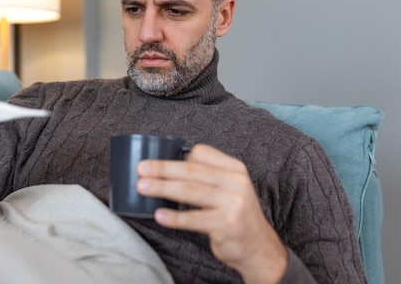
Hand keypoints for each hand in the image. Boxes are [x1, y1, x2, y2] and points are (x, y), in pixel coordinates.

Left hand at [136, 144, 287, 283]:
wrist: (258, 247)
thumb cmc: (235, 215)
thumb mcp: (230, 188)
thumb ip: (207, 177)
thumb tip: (167, 170)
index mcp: (234, 168)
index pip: (202, 153)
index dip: (176, 157)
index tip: (155, 162)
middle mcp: (235, 182)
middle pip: (192, 171)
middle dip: (162, 169)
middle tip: (141, 170)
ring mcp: (233, 202)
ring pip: (190, 191)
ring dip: (162, 188)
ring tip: (143, 188)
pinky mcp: (227, 223)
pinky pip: (194, 218)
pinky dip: (174, 217)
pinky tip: (160, 215)